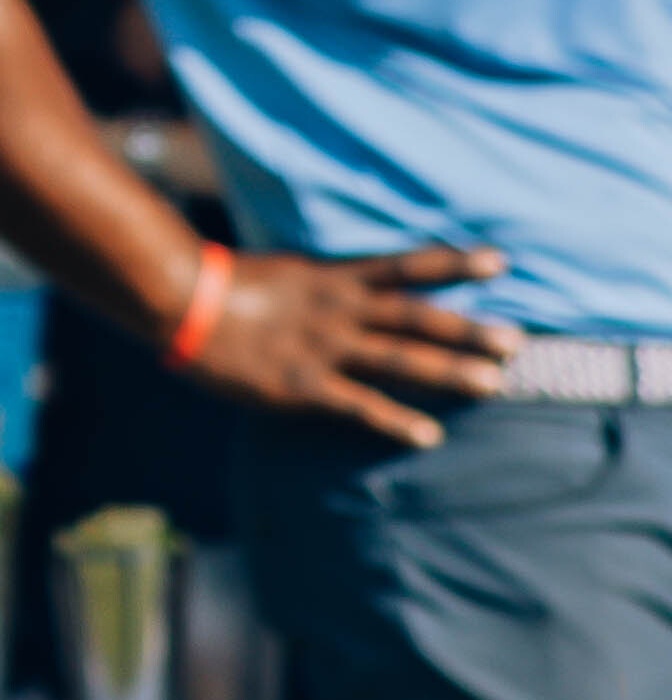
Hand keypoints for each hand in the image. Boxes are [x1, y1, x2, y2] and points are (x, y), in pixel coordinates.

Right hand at [178, 240, 515, 447]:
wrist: (181, 301)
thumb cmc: (227, 287)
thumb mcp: (286, 274)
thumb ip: (325, 285)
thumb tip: (356, 288)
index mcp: (335, 279)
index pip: (408, 267)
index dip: (455, 264)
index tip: (501, 262)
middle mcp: (339, 310)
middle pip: (417, 318)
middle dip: (468, 329)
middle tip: (517, 340)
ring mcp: (324, 348)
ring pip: (400, 360)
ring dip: (449, 373)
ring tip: (494, 385)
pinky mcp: (303, 385)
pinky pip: (358, 405)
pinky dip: (396, 420)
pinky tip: (429, 436)